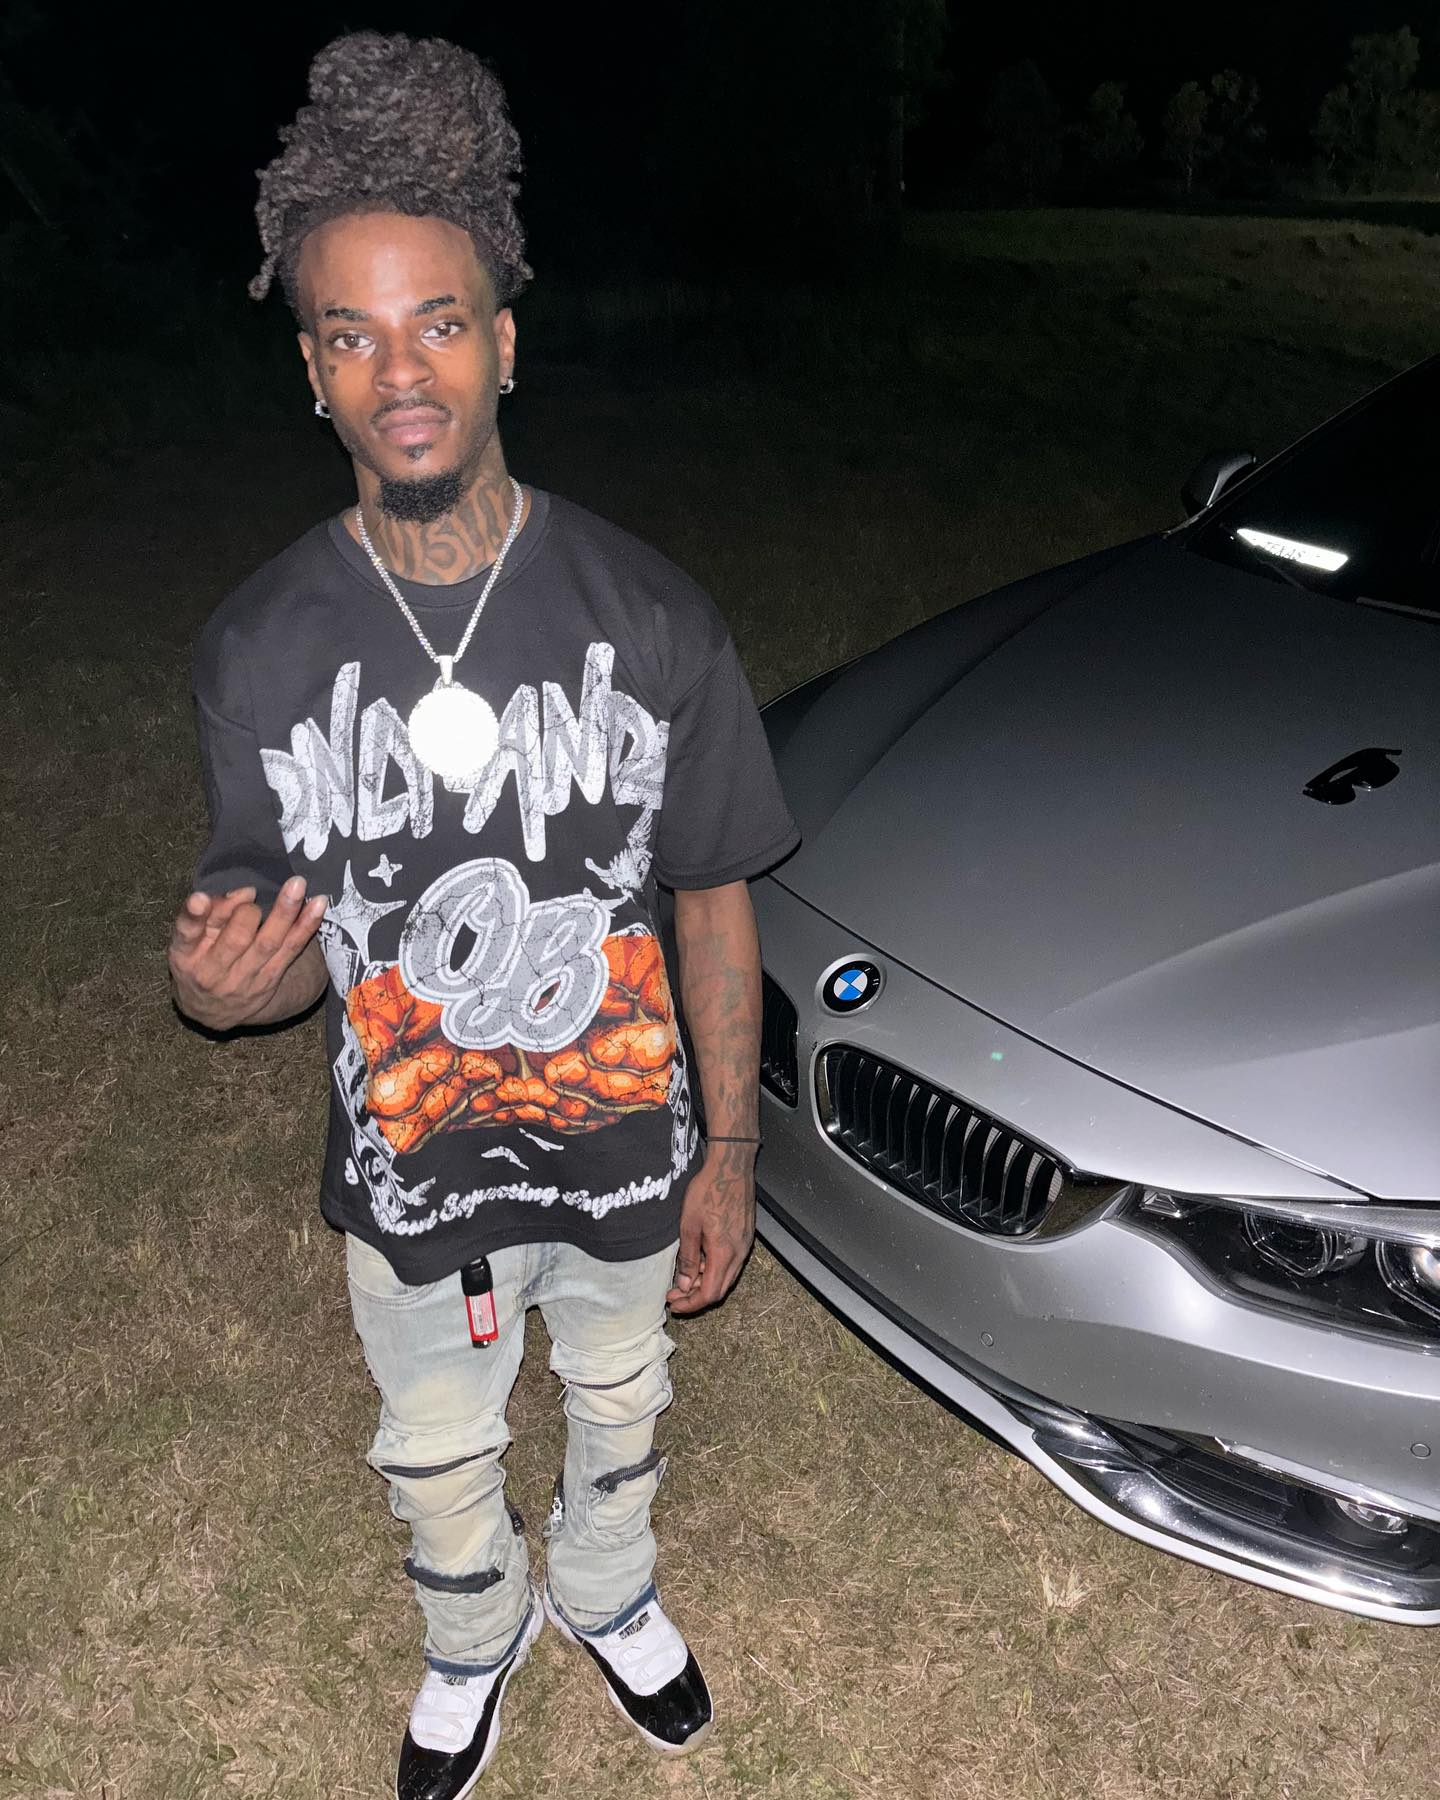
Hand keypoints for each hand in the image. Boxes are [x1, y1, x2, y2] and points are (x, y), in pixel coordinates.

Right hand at [168, 875, 326, 1030]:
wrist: (212, 1009)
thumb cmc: (198, 960)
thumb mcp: (190, 940)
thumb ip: (210, 913)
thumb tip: (246, 892)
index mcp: (185, 954)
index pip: (186, 932)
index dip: (194, 915)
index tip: (200, 899)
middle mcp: (213, 970)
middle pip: (235, 938)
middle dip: (248, 911)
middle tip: (252, 894)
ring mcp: (244, 978)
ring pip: (269, 942)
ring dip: (285, 912)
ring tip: (297, 885)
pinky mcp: (270, 979)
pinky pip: (292, 949)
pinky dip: (306, 926)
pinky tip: (318, 905)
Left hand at [666, 1142, 756, 1314]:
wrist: (731, 1167)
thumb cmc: (708, 1191)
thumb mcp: (689, 1225)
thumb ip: (689, 1258)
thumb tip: (685, 1285)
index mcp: (724, 1253)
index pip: (710, 1294)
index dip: (691, 1304)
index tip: (674, 1303)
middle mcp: (739, 1254)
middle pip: (720, 1289)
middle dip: (696, 1296)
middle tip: (675, 1293)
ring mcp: (745, 1245)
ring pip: (727, 1277)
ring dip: (706, 1282)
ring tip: (685, 1278)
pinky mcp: (745, 1235)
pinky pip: (732, 1263)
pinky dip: (715, 1269)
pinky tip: (701, 1260)